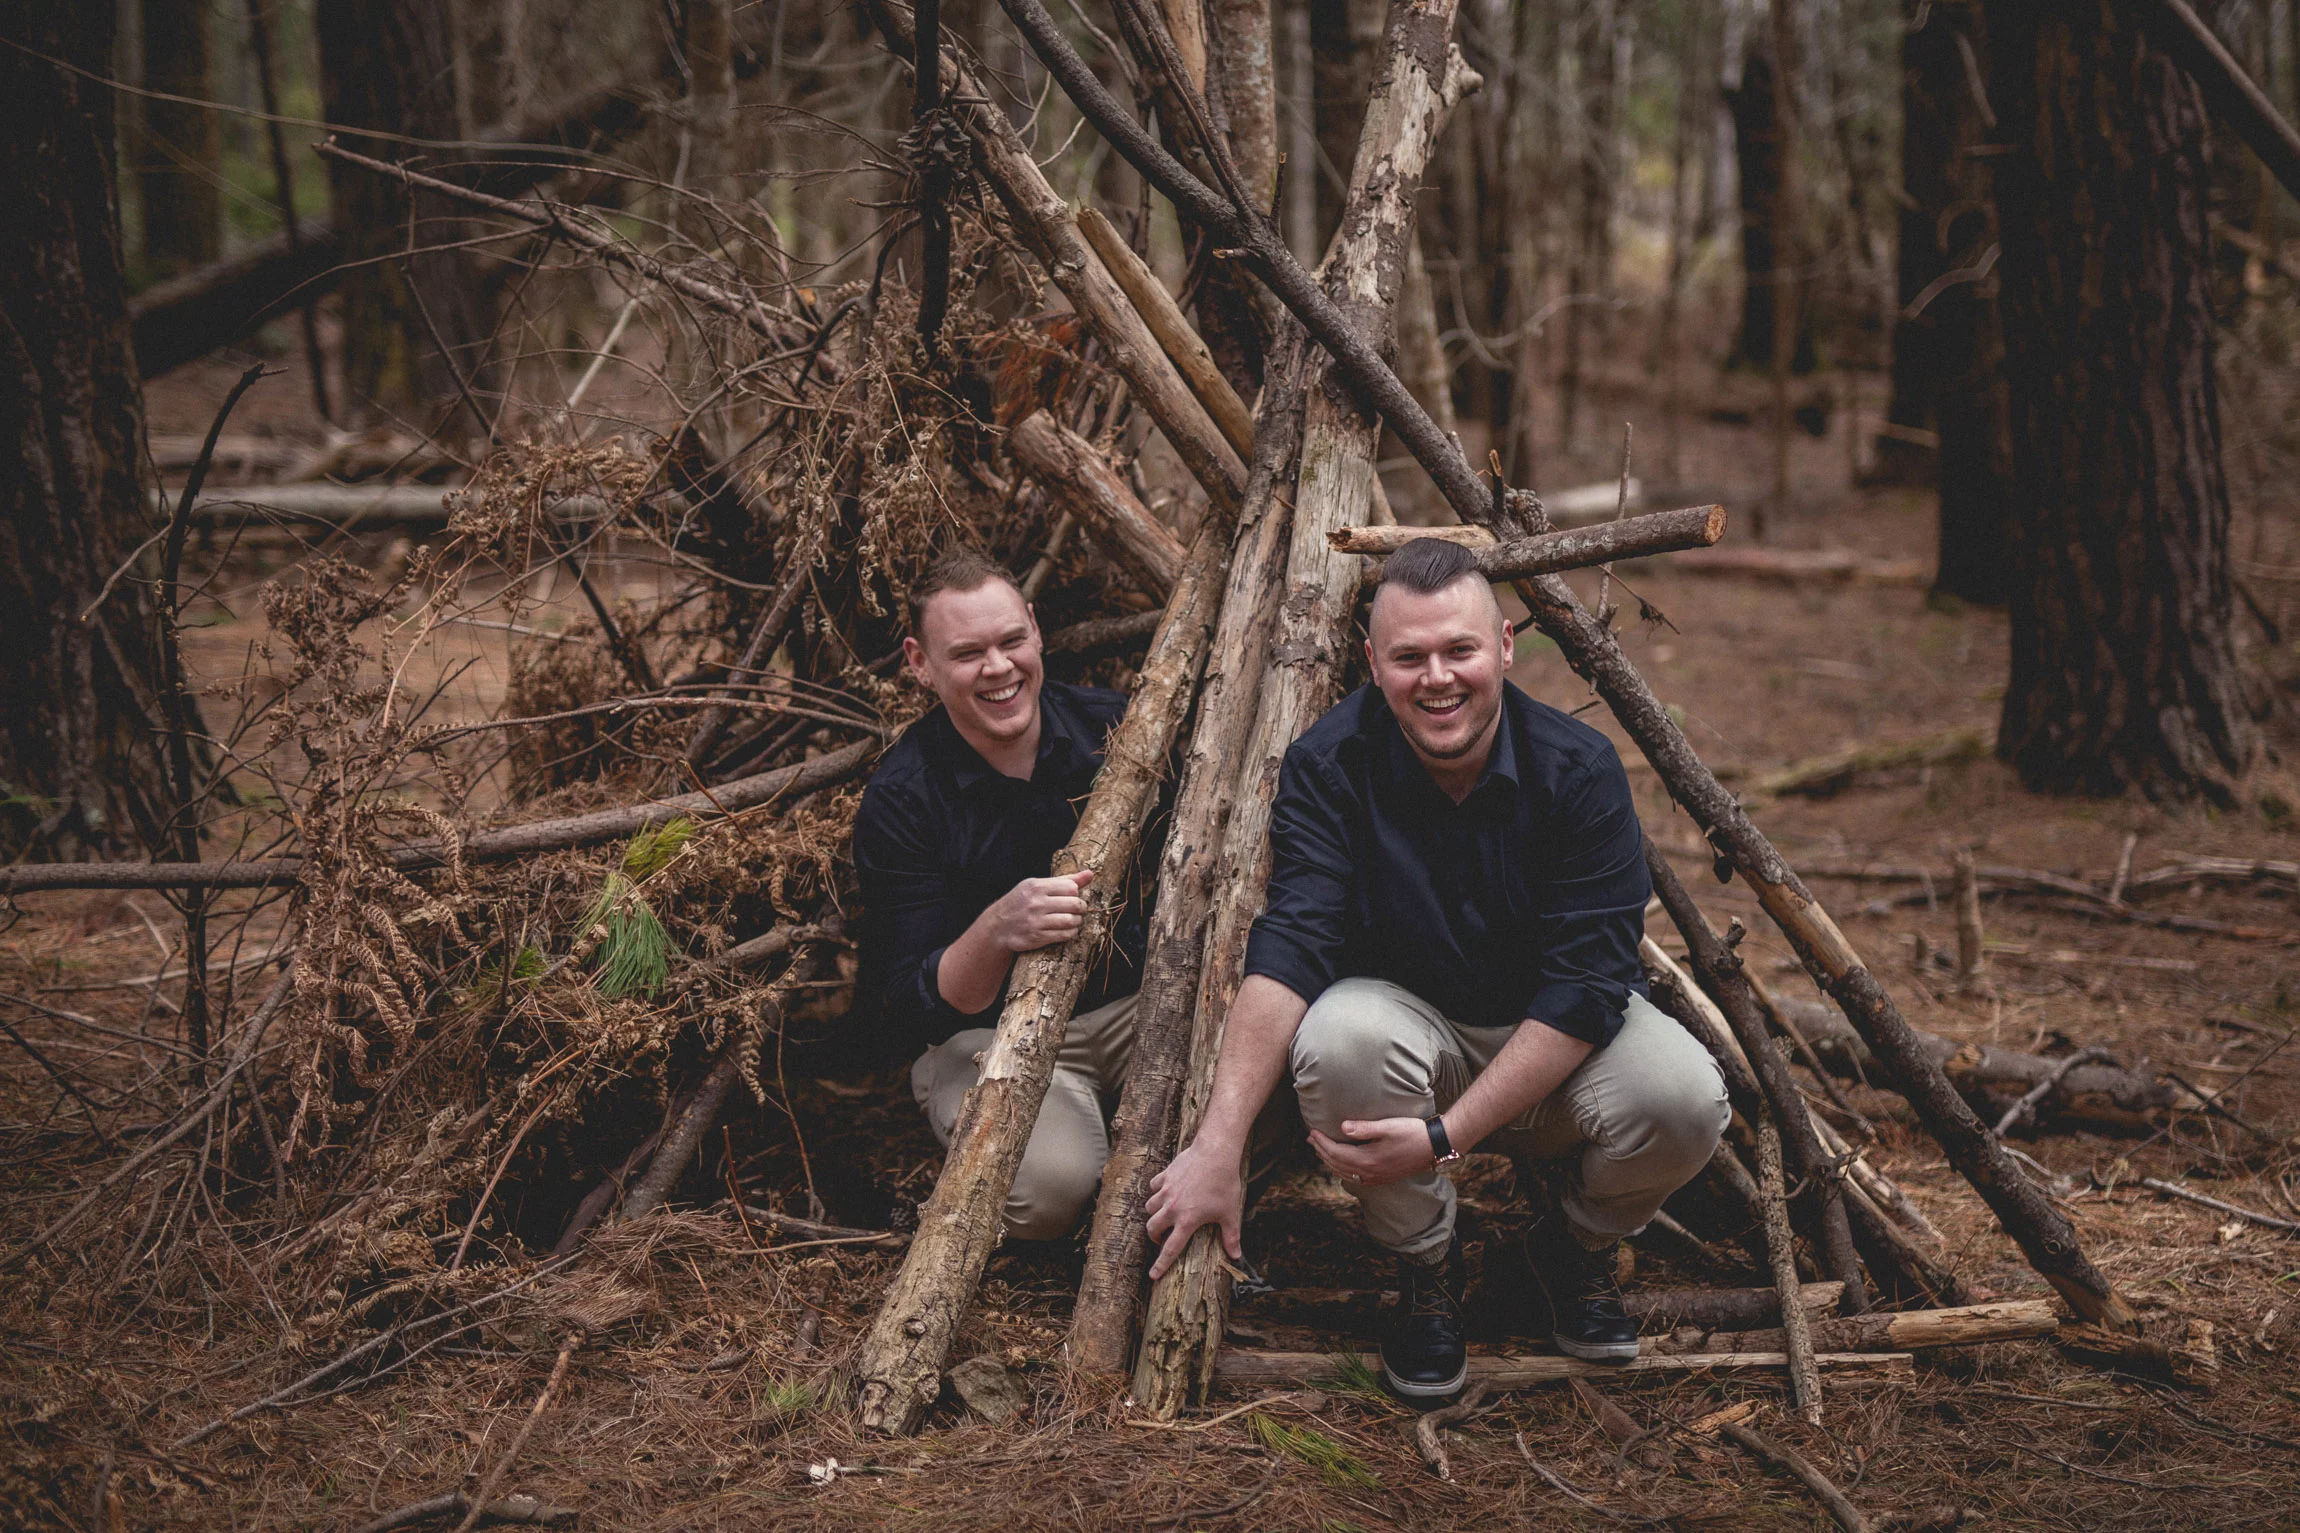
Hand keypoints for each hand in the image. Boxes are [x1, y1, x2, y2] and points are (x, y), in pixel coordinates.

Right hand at [986, 869, 1094, 952]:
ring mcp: (1036, 921)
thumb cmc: (1022, 902)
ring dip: (1077, 921)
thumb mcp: (1037, 886)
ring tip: (1073, 920)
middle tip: (1077, 910)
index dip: (1076, 894)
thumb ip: (1064, 880)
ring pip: (1071, 921)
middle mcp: (1036, 903)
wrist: (997, 926)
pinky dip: (1070, 932)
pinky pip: (1064, 935)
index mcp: (1037, 886)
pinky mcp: (1037, 937)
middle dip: (1080, 908)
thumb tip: (1090, 874)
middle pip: (1075, 904)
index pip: (1071, 888)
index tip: (1072, 898)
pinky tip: (1067, 930)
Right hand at [1144, 1137, 1243, 1279]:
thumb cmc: (1224, 1184)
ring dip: (1154, 1214)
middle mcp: (1172, 1208)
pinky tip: (1165, 1192)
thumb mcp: (1230, 1213)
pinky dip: (1156, 1191)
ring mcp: (1166, 1190)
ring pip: (1149, 1207)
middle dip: (1154, 1236)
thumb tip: (1236, 1256)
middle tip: (1162, 1238)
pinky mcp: (1165, 1176)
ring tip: (1164, 1215)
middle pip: (1152, 1228)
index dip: (1161, 1264)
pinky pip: (1153, 1187)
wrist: (1215, 1153)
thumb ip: (1231, 1236)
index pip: (1171, 1248)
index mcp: (1187, 1221)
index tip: (1153, 1275)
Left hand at [1309, 1117, 1436, 1187]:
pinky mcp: (1383, 1178)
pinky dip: (1344, 1170)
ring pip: (1345, 1173)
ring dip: (1331, 1161)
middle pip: (1337, 1164)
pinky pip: (1356, 1178)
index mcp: (1368, 1160)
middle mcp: (1370, 1173)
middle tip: (1311, 1139)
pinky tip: (1343, 1164)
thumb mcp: (1387, 1126)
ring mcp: (1377, 1178)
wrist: (1434, 1146)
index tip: (1312, 1131)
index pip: (1336, 1152)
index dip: (1322, 1142)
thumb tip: (1342, 1127)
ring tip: (1321, 1150)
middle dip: (1322, 1151)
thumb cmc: (1412, 1132)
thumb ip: (1364, 1128)